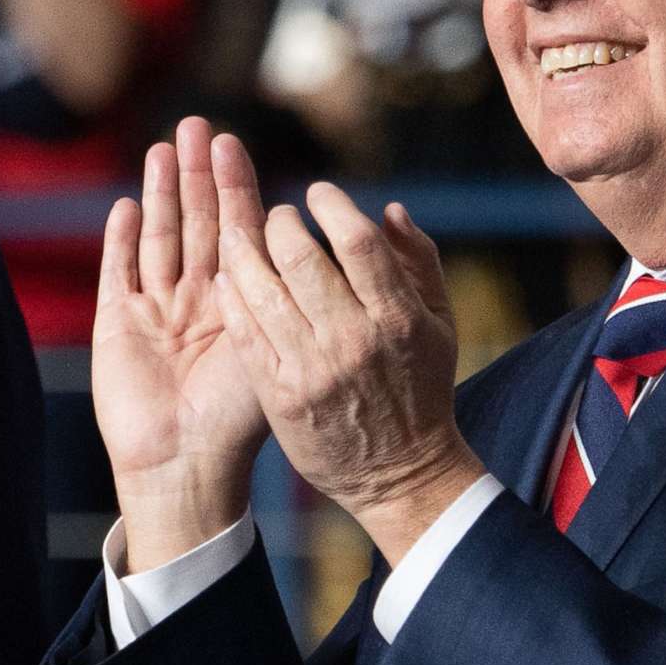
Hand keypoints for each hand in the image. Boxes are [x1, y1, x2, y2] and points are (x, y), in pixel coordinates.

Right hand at [94, 118, 271, 571]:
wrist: (187, 467)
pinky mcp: (116, 325)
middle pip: (196, 224)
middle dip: (196, 175)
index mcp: (238, 304)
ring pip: (158, 238)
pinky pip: (119, 271)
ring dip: (161, 193)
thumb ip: (286, 295)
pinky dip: (122, 239)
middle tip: (199, 125)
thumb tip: (307, 237)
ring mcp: (155, 311)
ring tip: (164, 147)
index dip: (234, 187)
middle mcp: (197, 301)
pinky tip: (128, 204)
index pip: (237, 231)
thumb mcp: (275, 349)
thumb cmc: (238, 420)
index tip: (233, 144)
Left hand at [212, 183, 485, 564]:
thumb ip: (418, 261)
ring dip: (243, 253)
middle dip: (279, 224)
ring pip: (263, 292)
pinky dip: (233, 298)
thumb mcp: (437, 324)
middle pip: (301, 259)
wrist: (399, 473)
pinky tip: (228, 279)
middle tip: (274, 215)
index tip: (317, 192)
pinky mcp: (280, 395)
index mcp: (396, 317)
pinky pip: (245, 334)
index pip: (357, 242)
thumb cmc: (421, 388)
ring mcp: (312, 369)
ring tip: (236, 235)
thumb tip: (388, 209)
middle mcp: (353, 340)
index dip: (331, 205)